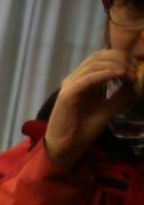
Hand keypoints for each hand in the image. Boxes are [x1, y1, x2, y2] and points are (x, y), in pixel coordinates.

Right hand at [43, 49, 134, 171]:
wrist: (67, 148)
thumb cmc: (83, 129)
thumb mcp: (109, 109)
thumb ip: (121, 95)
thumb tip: (135, 80)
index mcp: (82, 81)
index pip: (101, 58)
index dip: (120, 57)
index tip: (136, 67)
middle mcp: (74, 79)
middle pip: (98, 56)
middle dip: (120, 58)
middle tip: (135, 68)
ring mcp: (69, 86)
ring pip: (94, 64)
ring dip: (116, 65)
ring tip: (130, 72)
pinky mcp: (67, 95)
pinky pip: (88, 78)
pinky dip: (105, 74)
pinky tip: (120, 75)